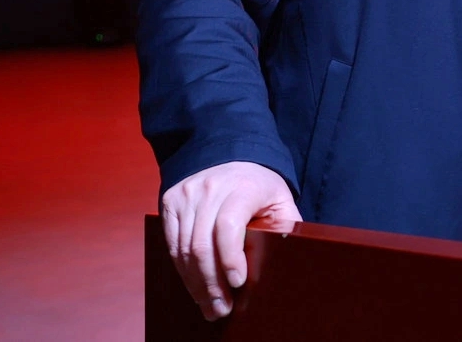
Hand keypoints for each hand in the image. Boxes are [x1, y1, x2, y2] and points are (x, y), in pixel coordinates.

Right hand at [161, 161, 300, 319]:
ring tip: (209, 304)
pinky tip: (194, 285)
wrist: (227, 153)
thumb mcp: (280, 198)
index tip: (239, 282)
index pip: (228, 226)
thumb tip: (291, 256)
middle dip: (211, 283)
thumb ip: (286, 225)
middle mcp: (210, 188)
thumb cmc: (258, 184)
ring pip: (184, 249)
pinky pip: (172, 243)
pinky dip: (182, 269)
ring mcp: (187, 195)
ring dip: (195, 283)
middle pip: (202, 245)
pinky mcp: (170, 202)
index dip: (230, 258)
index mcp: (242, 187)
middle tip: (222, 308)